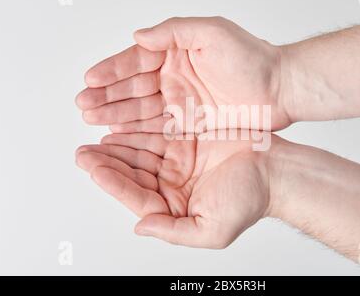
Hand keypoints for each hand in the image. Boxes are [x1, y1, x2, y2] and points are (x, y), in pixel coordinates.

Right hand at [76, 17, 291, 132]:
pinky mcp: (190, 123)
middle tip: (83, 103)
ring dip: (116, 113)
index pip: (137, 60)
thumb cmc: (252, 58)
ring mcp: (182, 101)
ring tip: (92, 118)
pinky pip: (158, 127)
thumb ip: (173, 31)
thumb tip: (138, 35)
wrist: (280, 90)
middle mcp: (175, 76)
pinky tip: (118, 132)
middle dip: (107, 94)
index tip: (90, 79)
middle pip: (133, 86)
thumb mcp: (212, 33)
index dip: (112, 70)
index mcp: (177, 52)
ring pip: (141, 108)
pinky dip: (137, 130)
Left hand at [76, 131, 272, 247]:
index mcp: (175, 208)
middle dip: (107, 164)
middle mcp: (174, 186)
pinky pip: (157, 135)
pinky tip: (121, 127)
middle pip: (133, 174)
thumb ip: (173, 231)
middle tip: (84, 153)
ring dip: (118, 147)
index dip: (113, 183)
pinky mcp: (187, 142)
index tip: (93, 168)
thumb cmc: (250, 199)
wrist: (275, 170)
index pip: (137, 197)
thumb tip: (141, 227)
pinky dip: (139, 131)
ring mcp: (179, 163)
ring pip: (141, 154)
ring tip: (96, 139)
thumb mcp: (212, 230)